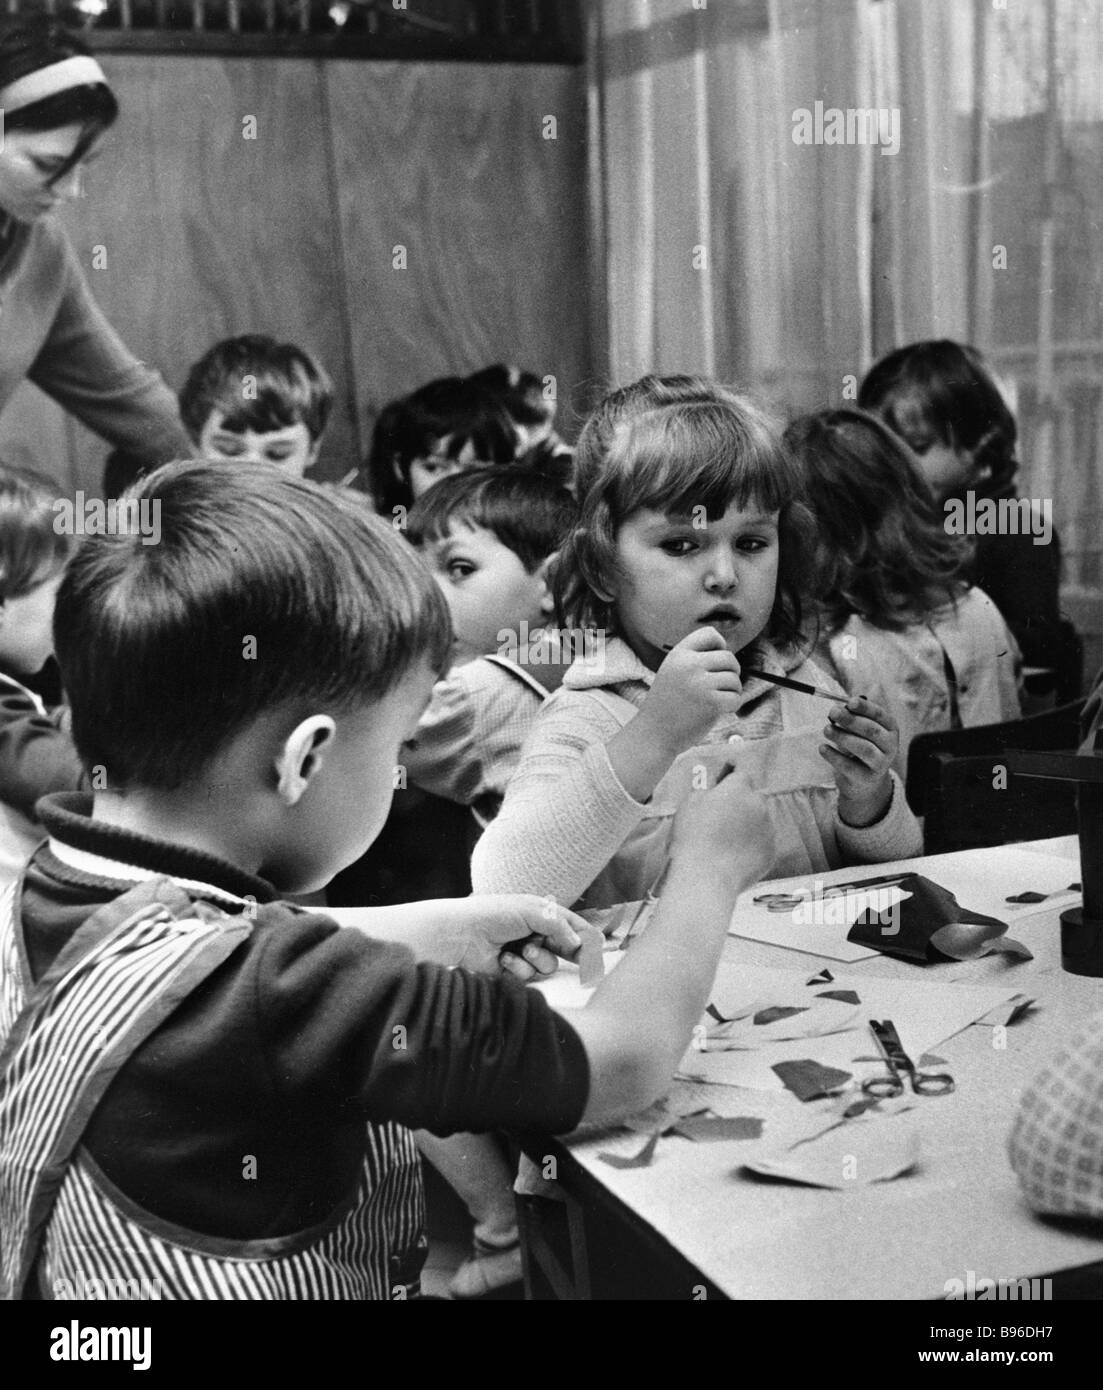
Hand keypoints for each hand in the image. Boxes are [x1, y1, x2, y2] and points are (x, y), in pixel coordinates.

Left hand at [451, 894, 586, 981]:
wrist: (460, 934)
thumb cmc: (493, 914)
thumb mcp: (531, 911)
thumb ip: (560, 925)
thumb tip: (580, 943)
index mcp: (540, 914)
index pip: (571, 924)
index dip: (586, 935)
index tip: (600, 945)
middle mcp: (534, 934)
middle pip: (565, 948)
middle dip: (572, 952)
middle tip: (584, 958)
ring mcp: (524, 954)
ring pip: (548, 965)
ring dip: (537, 958)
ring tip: (521, 949)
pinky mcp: (512, 974)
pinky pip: (529, 977)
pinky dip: (518, 969)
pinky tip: (503, 959)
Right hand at [637, 627, 742, 754]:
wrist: (653, 734)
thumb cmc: (668, 705)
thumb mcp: (673, 672)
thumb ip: (695, 660)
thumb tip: (728, 654)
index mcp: (678, 654)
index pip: (710, 634)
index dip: (719, 645)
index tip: (714, 663)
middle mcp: (689, 665)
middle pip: (729, 657)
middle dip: (731, 672)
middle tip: (721, 686)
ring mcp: (700, 684)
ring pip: (734, 679)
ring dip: (731, 691)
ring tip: (715, 700)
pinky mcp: (711, 703)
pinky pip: (736, 698)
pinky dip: (731, 706)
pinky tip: (718, 711)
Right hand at [670, 777, 776, 889]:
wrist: (706, 876)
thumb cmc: (693, 837)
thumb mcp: (689, 804)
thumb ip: (707, 792)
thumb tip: (715, 792)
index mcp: (739, 789)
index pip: (740, 775)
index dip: (730, 781)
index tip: (721, 787)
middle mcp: (759, 805)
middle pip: (752, 799)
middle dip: (739, 805)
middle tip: (720, 820)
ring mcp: (768, 830)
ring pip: (759, 822)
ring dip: (746, 827)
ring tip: (724, 843)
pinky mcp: (771, 852)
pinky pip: (761, 844)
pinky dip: (751, 848)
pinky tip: (732, 858)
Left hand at [819, 695, 897, 826]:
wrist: (864, 779)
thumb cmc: (860, 744)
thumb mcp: (860, 729)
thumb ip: (852, 717)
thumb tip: (838, 707)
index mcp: (890, 729)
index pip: (880, 715)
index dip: (865, 708)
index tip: (850, 702)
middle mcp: (890, 746)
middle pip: (872, 731)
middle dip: (851, 720)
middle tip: (833, 712)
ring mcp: (881, 764)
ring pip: (864, 749)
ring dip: (842, 737)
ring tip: (826, 730)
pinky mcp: (867, 778)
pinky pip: (849, 766)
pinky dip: (834, 756)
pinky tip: (822, 748)